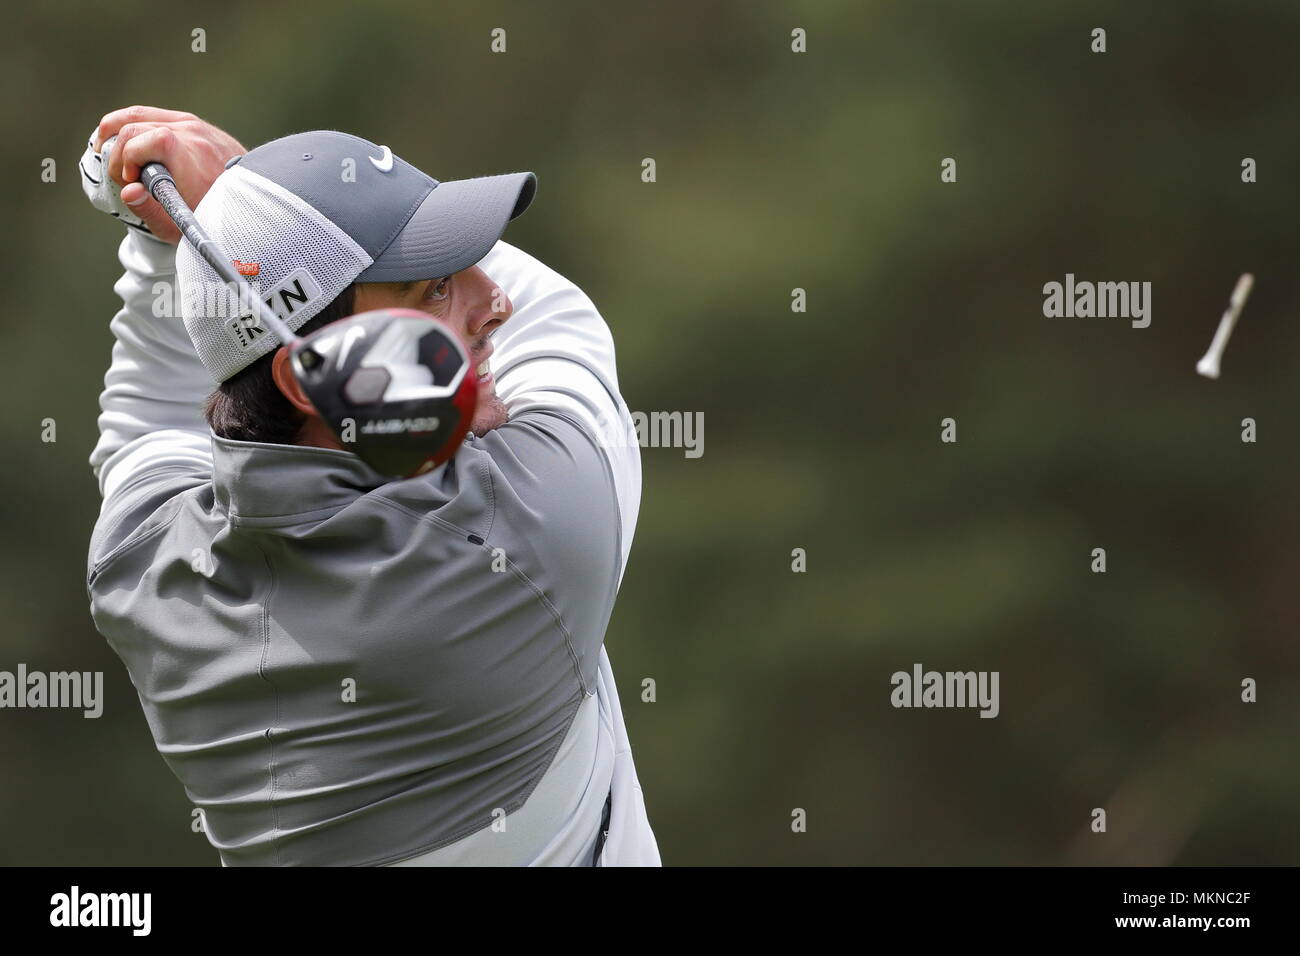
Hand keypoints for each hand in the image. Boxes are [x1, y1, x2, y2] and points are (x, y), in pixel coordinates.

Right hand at [94, 106, 245, 243]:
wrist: (254, 205)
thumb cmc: (216, 218)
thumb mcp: (182, 226)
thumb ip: (151, 210)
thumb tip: (128, 190)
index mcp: (191, 157)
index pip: (141, 140)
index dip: (125, 159)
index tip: (129, 182)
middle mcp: (194, 135)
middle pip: (136, 126)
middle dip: (118, 150)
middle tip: (121, 176)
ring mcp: (197, 126)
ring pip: (142, 115)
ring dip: (119, 130)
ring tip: (105, 148)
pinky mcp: (198, 124)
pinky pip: (158, 115)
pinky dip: (136, 124)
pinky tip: (124, 136)